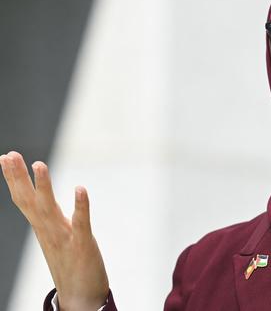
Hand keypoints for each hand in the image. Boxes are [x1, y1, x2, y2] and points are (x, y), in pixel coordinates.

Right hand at [0, 151, 108, 310]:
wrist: (81, 298)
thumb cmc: (71, 265)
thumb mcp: (57, 238)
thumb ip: (51, 220)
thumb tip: (41, 202)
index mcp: (43, 228)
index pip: (24, 199)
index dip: (15, 179)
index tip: (5, 157)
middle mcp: (49, 231)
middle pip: (30, 201)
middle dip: (19, 178)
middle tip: (9, 155)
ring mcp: (64, 238)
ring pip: (50, 209)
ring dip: (44, 187)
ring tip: (39, 164)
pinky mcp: (82, 245)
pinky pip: (81, 223)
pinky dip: (81, 206)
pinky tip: (80, 189)